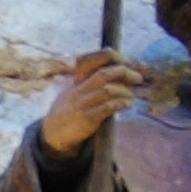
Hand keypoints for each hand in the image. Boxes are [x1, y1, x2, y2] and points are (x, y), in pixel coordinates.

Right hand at [38, 51, 155, 157]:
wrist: (52, 134)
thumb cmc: (69, 110)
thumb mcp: (74, 90)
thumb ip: (92, 80)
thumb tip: (121, 70)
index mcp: (77, 80)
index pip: (94, 59)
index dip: (114, 57)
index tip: (127, 62)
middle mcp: (79, 90)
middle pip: (104, 73)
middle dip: (125, 73)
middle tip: (138, 78)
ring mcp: (82, 104)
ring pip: (107, 90)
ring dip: (125, 91)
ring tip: (131, 96)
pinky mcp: (86, 119)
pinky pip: (107, 107)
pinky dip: (121, 103)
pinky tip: (127, 105)